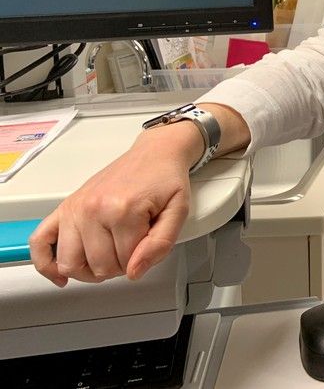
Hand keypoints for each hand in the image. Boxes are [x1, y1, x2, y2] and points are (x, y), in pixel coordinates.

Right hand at [29, 123, 201, 285]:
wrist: (154, 153)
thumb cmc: (165, 180)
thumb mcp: (178, 211)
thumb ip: (160, 244)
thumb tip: (134, 272)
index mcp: (123, 209)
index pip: (126, 262)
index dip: (141, 260)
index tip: (147, 243)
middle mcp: (93, 209)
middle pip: (98, 266)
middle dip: (119, 266)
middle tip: (132, 248)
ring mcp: (74, 208)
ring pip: (70, 263)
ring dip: (89, 270)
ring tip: (107, 258)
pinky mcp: (64, 207)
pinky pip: (40, 241)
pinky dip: (46, 263)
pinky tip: (61, 275)